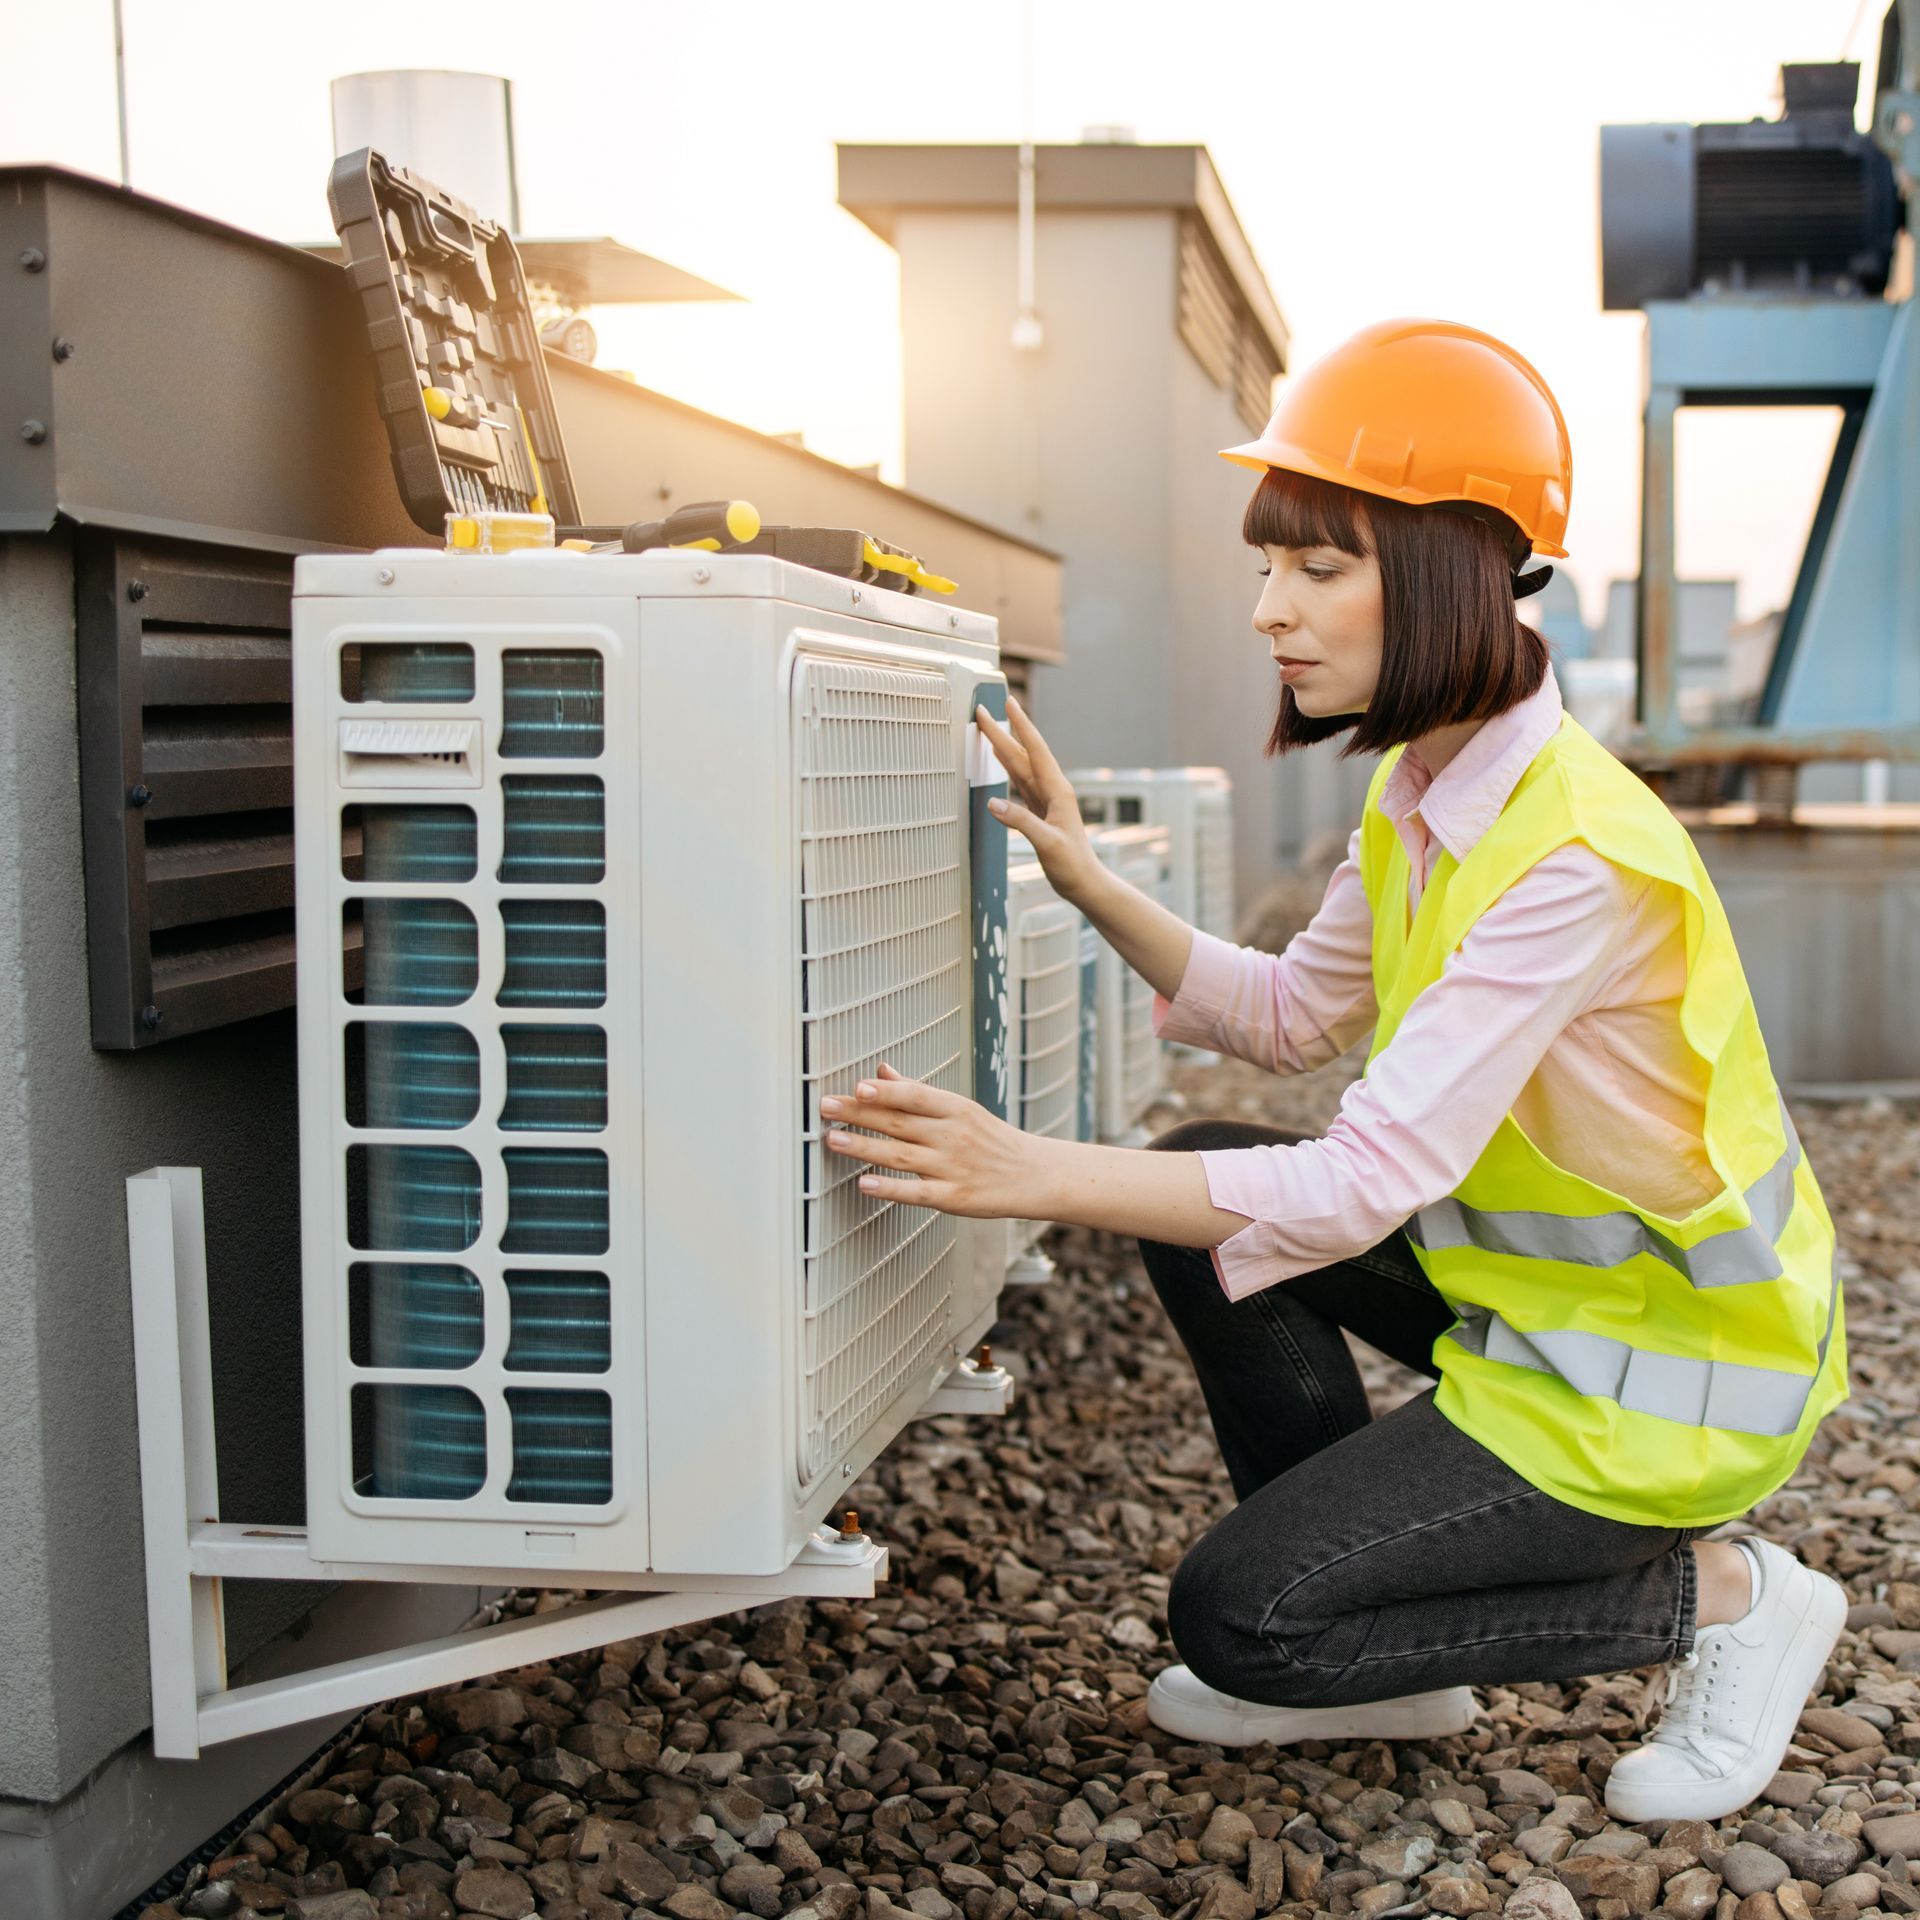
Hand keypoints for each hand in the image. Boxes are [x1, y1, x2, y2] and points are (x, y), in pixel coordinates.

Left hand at [821, 1064, 1051, 1218]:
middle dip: (859, 1114)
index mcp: (955, 1109)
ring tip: (832, 1140)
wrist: (1035, 1175)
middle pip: (899, 1122)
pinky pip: (916, 1193)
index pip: (914, 1095)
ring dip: (864, 1147)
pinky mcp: (953, 1197)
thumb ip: (917, 1092)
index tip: (856, 1086)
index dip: (885, 1091)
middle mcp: (952, 1135)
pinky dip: (890, 1188)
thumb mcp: (960, 1109)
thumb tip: (880, 1070)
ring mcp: (952, 1167)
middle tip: (825, 1106)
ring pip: (901, 1155)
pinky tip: (864, 1184)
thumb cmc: (991, 1139)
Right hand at [976, 696, 1098, 903]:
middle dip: (1003, 730)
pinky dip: (1007, 767)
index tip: (1008, 703)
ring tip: (988, 727)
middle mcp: (1052, 790)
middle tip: (983, 710)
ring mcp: (1045, 799)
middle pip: (1022, 754)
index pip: (1035, 751)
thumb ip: (1020, 821)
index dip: (1021, 726)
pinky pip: (1019, 782)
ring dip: (1003, 745)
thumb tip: (992, 802)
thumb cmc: (1072, 865)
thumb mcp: (1047, 843)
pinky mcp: (1040, 810)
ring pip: (1019, 766)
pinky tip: (1000, 759)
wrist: (1084, 882)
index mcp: (1057, 791)